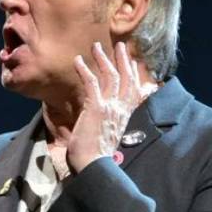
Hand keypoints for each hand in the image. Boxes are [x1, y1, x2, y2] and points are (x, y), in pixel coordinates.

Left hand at [66, 41, 143, 173]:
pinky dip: (84, 70)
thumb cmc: (95, 157)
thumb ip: (107, 127)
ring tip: (96, 46)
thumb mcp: (107, 138)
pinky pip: (91, 83)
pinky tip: (77, 61)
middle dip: (123, 60)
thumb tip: (104, 122)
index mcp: (124, 117)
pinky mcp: (96, 107)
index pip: (134, 92)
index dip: (134, 76)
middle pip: (126, 79)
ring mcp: (109, 107)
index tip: (133, 63)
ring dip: (103, 59)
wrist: (93, 166)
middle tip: (120, 46)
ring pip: (110, 76)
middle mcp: (120, 110)